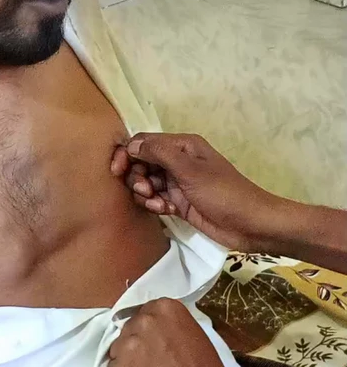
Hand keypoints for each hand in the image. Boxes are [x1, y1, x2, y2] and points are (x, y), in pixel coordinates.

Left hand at [107, 298, 243, 366]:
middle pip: (130, 329)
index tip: (157, 344)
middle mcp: (144, 321)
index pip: (145, 313)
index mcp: (165, 308)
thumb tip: (159, 331)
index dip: (149, 331)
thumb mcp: (195, 336)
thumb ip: (171, 327)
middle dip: (138, 344)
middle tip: (154, 364)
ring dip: (129, 362)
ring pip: (119, 350)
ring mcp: (128, 346)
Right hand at [111, 132, 275, 250]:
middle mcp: (177, 160)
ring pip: (145, 182)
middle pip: (140, 163)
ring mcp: (177, 182)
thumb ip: (160, 153)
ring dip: (146, 194)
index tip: (117, 171)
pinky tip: (166, 211)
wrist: (249, 224)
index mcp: (182, 146)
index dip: (127, 154)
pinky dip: (155, 205)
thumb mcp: (190, 170)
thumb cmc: (223, 193)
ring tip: (159, 205)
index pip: (143, 142)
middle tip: (146, 191)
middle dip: (137, 178)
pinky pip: (155, 199)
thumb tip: (132, 144)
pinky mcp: (178, 202)